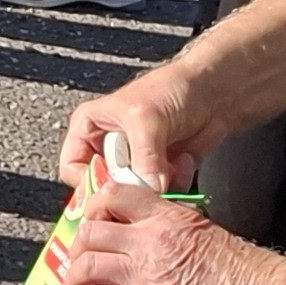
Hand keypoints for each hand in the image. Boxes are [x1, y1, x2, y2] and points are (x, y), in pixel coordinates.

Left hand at [55, 190, 285, 284]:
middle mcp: (151, 238)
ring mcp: (148, 271)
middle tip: (78, 256)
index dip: (96, 205)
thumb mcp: (209, 234)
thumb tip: (160, 240)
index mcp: (169, 216)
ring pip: (88, 263)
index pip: (117, 193)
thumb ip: (177, 231)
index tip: (91, 218)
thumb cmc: (251, 273)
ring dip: (73, 277)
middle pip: (93, 229)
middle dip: (79, 243)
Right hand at [59, 68, 210, 194]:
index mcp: (90, 128)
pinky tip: (183, 163)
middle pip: (103, 186)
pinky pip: (159, 195)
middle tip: (147, 181)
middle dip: (128, 187)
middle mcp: (108, 148)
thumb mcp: (147, 118)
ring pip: (133, 195)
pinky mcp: (159, 173)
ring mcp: (135, 163)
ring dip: (155, 187)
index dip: (88, 182)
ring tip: (171, 165)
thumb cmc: (171, 89)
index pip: (73, 168)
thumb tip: (146, 188)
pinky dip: (175, 186)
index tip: (111, 188)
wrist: (212, 92)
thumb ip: (143, 157)